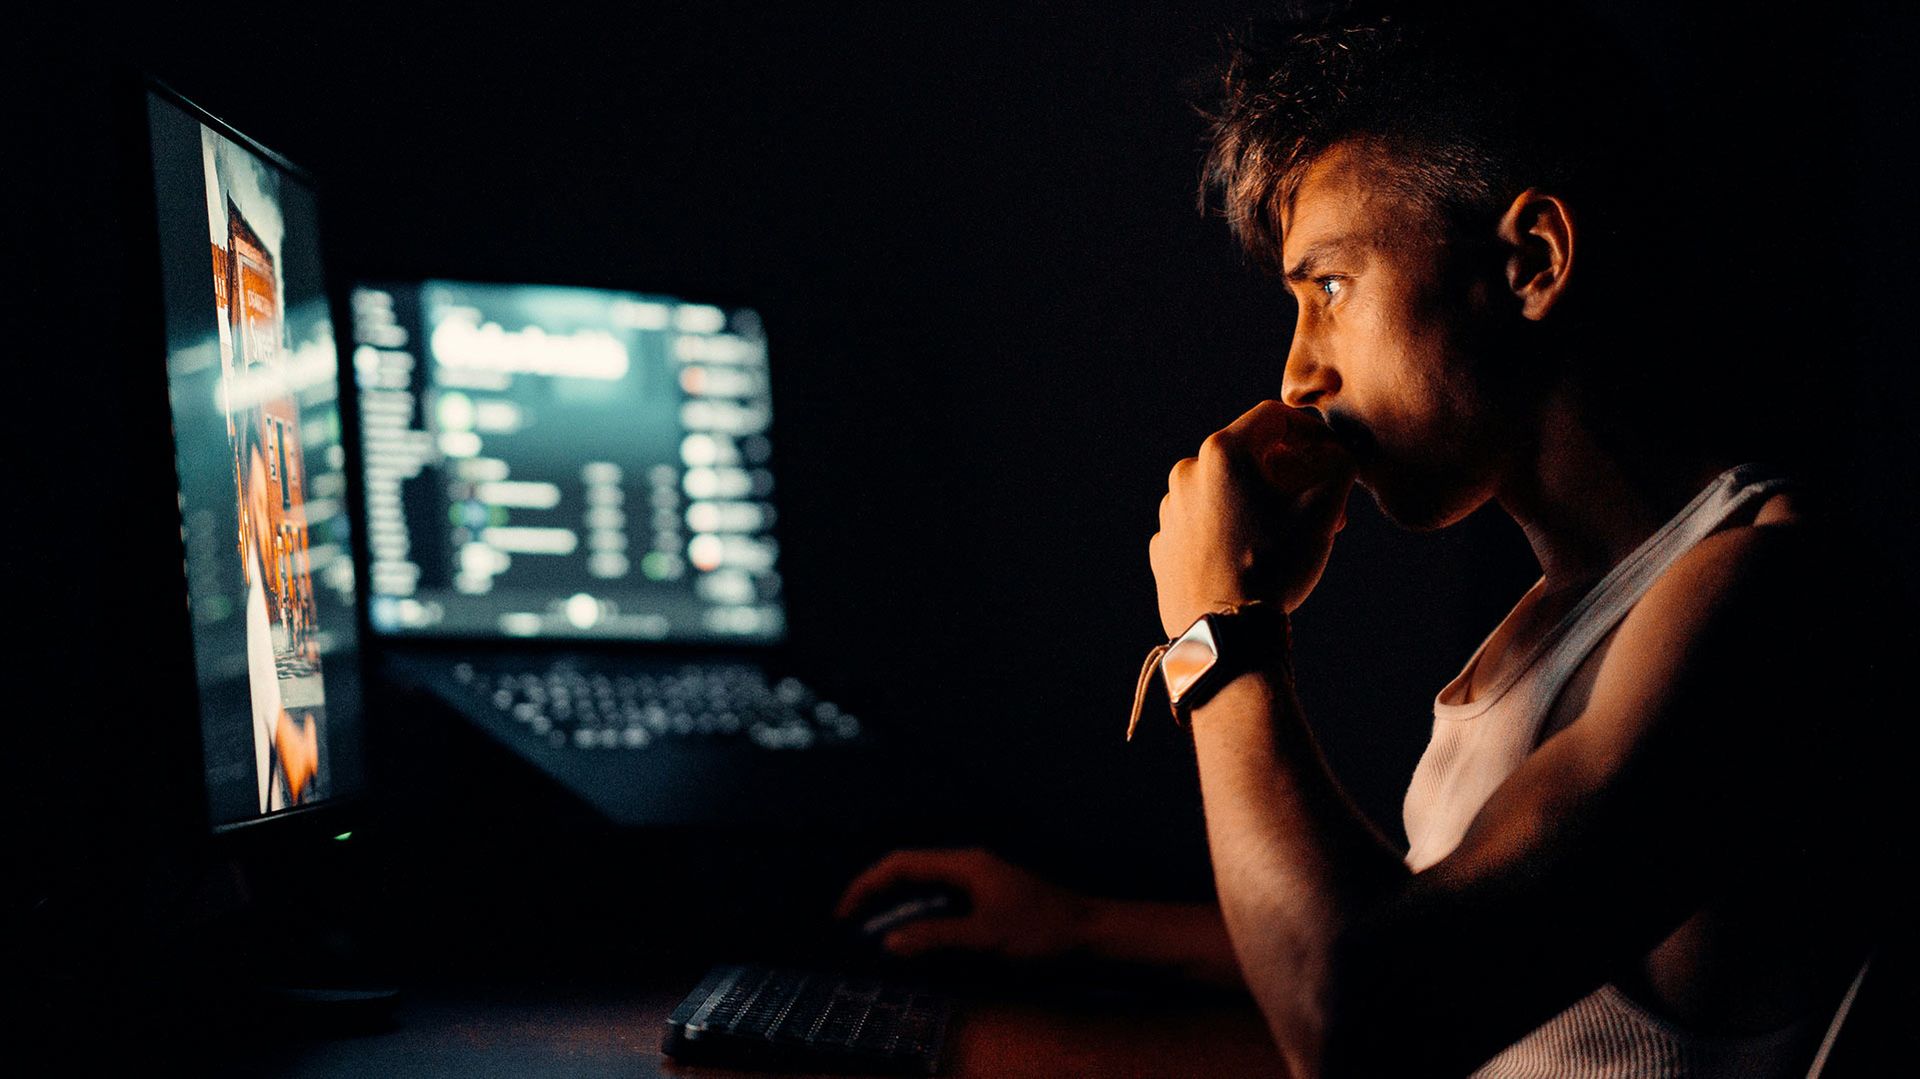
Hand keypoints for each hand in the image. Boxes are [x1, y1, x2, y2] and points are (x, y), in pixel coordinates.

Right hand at [833, 848, 1092, 959]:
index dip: (868, 884)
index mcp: (964, 864)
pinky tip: (915, 938)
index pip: (902, 863)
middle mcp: (967, 865)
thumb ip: (937, 936)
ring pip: (925, 887)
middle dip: (877, 895)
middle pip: (909, 871)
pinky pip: (941, 901)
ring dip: (898, 908)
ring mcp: (978, 880)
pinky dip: (921, 916)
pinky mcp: (986, 897)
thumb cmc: (1040, 929)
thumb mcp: (986, 936)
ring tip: (874, 933)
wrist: (1087, 931)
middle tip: (852, 925)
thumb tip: (888, 941)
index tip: (845, 912)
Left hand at [1150, 401, 1354, 634]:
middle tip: (1325, 509)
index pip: (1273, 417)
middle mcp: (1187, 472)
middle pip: (1250, 455)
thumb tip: (1336, 452)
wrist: (1225, 633)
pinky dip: (1232, 528)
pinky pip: (1206, 522)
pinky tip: (1254, 555)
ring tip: (1290, 536)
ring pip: (1226, 489)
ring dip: (1262, 501)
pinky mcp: (1164, 544)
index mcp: (1222, 452)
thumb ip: (1341, 464)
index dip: (1311, 431)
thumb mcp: (1324, 509)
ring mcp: (1171, 510)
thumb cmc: (1276, 565)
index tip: (1332, 457)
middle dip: (1291, 474)